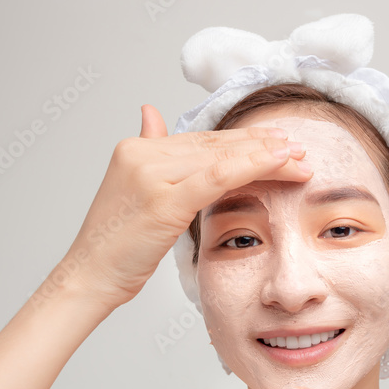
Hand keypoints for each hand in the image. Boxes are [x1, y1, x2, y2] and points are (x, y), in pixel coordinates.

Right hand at [59, 105, 310, 308]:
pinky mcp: (164, 200)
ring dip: (266, 156)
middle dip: (260, 146)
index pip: (201, 140)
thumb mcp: (132, 188)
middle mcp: (142, 153)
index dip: (241, 141)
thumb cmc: (116, 244)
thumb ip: (149, 148)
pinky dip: (252, 166)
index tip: (275, 141)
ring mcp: (151, 174)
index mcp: (135, 148)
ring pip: (222, 157)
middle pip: (215, 145)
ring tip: (298, 158)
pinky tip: (279, 163)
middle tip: (297, 148)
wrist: (90, 276)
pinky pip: (218, 176)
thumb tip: (151, 112)